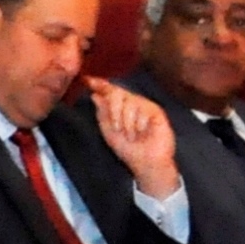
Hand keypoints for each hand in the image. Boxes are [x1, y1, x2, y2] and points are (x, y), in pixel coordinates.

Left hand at [86, 78, 179, 196]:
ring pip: (130, 102)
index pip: (109, 92)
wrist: (145, 163)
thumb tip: (95, 95)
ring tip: (132, 136)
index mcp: (119, 108)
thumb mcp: (109, 132)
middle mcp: (132, 104)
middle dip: (114, 110)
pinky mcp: (156, 111)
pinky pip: (143, 110)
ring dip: (127, 122)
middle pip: (118, 93)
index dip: (100, 84)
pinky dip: (139, 125)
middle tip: (117, 128)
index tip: (88, 80)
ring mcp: (145, 106)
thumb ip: (102, 113)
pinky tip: (142, 133)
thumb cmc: (128, 150)